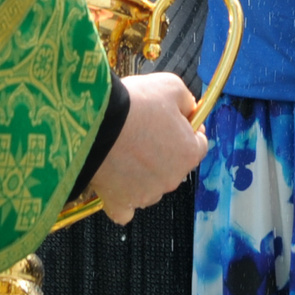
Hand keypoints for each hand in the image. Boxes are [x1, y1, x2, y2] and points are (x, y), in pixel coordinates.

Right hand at [88, 70, 204, 223]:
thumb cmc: (135, 104)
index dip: (186, 129)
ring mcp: (146, 194)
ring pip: (151, 185)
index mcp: (189, 153)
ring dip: (142, 172)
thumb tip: (189, 110)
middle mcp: (172, 179)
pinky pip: (125, 208)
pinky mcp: (120, 203)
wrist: (95, 123)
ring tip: (122, 149)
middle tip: (142, 130)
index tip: (172, 119)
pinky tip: (115, 184)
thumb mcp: (171, 86)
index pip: (198, 143)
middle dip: (163, 151)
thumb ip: (186, 101)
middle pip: (173, 165)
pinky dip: (122, 198)